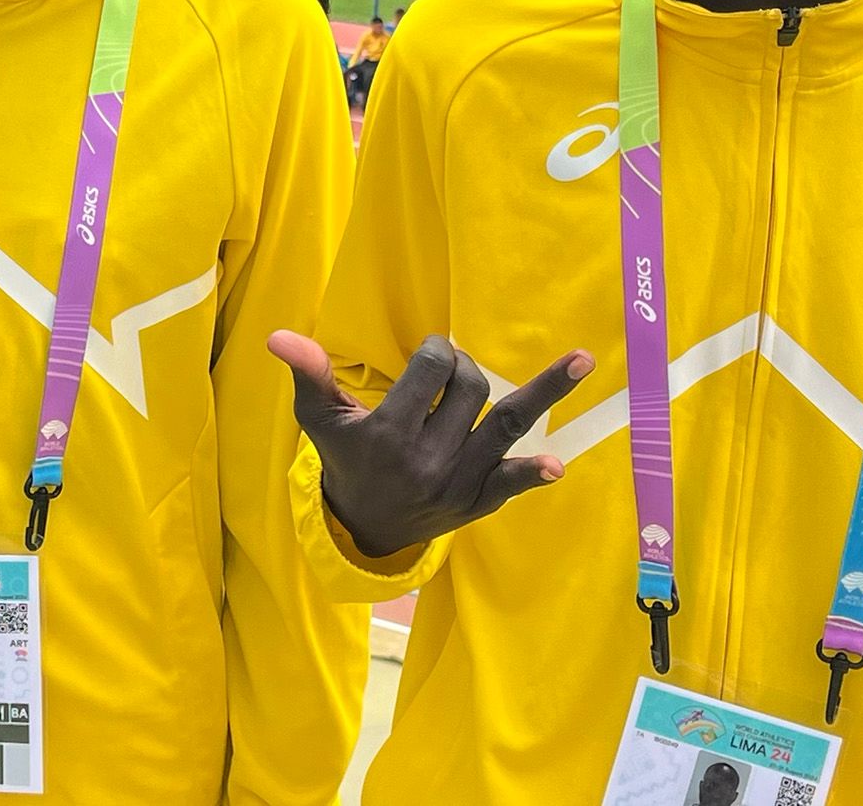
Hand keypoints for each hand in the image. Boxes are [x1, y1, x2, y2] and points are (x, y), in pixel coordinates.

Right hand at [270, 330, 591, 560]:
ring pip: (503, 423)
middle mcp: (426, 459)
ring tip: (584, 360)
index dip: (435, 351)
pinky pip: (510, 482)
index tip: (430, 353)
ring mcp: (456, 482)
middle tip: (450, 370)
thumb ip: (309, 374)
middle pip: (470, 387)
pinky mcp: (477, 502)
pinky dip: (532, 473)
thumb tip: (278, 335)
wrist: (364, 527)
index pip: (431, 369)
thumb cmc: (344, 459)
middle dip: (465, 365)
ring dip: (547, 391)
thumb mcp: (320, 420)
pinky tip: (557, 465)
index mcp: (387, 434)